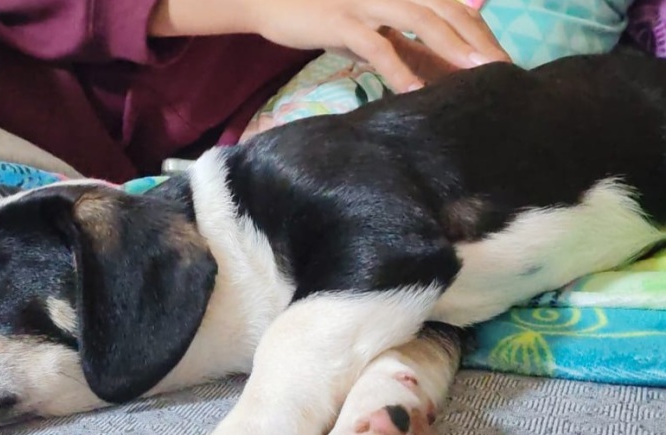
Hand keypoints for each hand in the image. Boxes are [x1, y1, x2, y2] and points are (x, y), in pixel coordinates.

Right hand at [250, 0, 508, 91]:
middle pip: (446, 10)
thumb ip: (397, 41)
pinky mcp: (342, 20)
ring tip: (475, 72)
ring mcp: (366, 2)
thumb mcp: (365, 27)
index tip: (499, 59)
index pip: (451, 6)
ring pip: (421, 19)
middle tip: (502, 69)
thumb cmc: (318, 16)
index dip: (478, 31)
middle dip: (477, 39)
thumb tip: (427, 66)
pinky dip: (398, 68)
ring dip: (451, 46)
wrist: (268, 1)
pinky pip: (377, 45)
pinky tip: (413, 91)